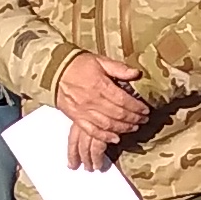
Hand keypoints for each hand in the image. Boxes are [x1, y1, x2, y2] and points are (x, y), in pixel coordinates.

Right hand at [54, 50, 152, 171]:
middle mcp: (93, 100)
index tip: (145, 110)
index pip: (124, 100)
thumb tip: (136, 73)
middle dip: (134, 119)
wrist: (54, 71)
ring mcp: (84, 111)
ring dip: (123, 128)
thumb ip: (119, 68)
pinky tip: (115, 138)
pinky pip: (91, 130)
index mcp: (100, 85)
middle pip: (118, 114)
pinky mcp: (76, 117)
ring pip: (107, 124)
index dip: (137, 107)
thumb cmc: (78, 65)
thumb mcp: (100, 61)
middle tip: (143, 120)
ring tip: (133, 128)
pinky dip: (104, 136)